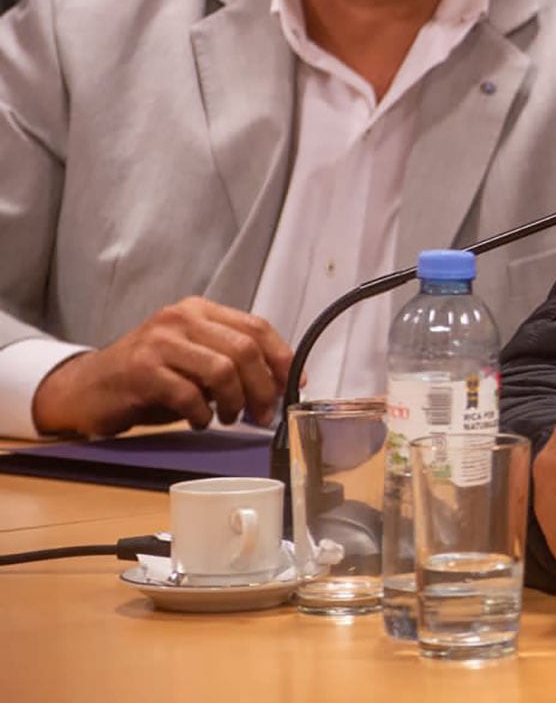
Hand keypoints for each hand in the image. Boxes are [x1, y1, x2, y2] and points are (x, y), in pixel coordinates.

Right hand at [29, 296, 290, 436]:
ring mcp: (159, 342)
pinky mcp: (141, 370)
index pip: (257, 327)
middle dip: (263, 388)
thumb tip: (283, 382)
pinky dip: (203, 415)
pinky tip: (199, 421)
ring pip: (222, 370)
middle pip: (244, 349)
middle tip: (262, 414)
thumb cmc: (149, 378)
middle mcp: (181, 318)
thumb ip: (232, 362)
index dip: (282, 358)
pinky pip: (190, 395)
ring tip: (228, 418)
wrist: (86, 389)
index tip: (292, 386)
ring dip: (235, 402)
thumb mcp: (194, 361)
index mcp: (200, 311)